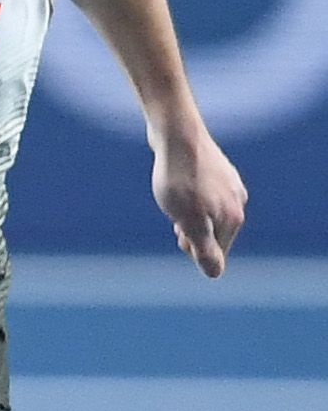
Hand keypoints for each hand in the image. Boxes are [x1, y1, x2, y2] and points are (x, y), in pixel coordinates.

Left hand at [154, 123, 246, 276]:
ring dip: (188, 216)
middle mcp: (238, 201)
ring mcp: (230, 184)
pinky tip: (179, 186)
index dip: (192, 249)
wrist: (178, 136)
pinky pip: (204, 195)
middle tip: (174, 217)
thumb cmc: (180, 182)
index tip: (179, 231)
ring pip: (207, 213)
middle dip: (190, 233)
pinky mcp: (216, 170)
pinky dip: (189, 199)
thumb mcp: (189, 222)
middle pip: (212, 233)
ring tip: (173, 200)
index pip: (215, 253)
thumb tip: (215, 274)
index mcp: (234, 218)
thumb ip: (204, 249)